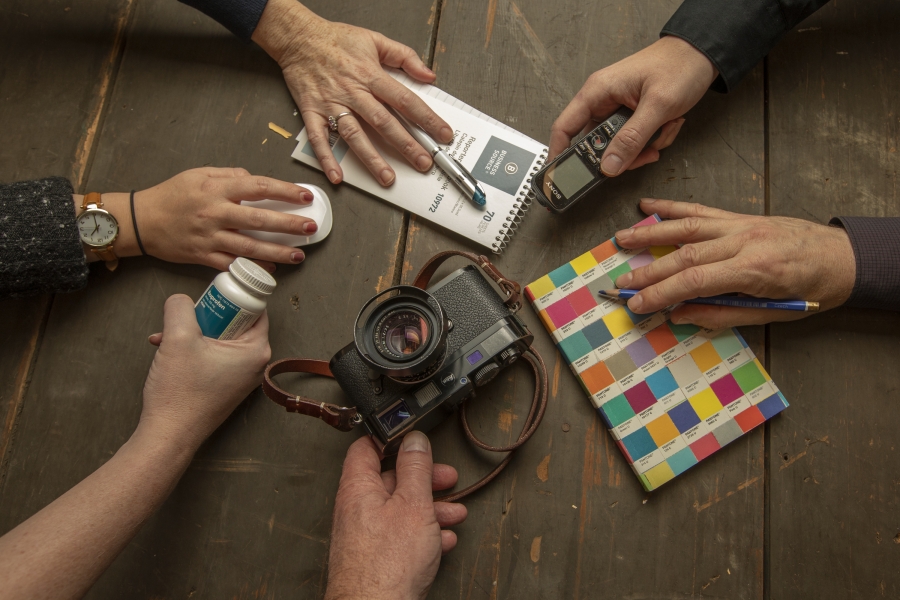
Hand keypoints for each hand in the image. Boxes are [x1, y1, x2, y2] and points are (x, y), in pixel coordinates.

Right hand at [76, 168, 316, 270]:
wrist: (140, 221)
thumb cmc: (171, 195)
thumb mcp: (197, 174)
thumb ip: (229, 175)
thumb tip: (254, 179)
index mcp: (215, 189)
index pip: (258, 187)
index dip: (285, 191)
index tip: (305, 196)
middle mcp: (214, 213)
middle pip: (258, 219)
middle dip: (288, 224)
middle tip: (310, 227)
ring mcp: (209, 237)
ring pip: (249, 247)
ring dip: (277, 252)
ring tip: (299, 255)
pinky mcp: (202, 257)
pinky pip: (233, 265)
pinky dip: (253, 268)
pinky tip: (271, 269)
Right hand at [141, 295, 270, 447]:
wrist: (168, 435)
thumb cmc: (180, 394)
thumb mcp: (178, 337)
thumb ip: (180, 307)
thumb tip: (181, 299)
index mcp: (256, 350)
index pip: (254, 308)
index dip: (230, 297)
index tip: (209, 294)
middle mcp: (254, 364)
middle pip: (235, 322)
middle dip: (204, 316)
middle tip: (183, 317)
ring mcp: (239, 376)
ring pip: (219, 338)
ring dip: (192, 332)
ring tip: (165, 337)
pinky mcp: (224, 385)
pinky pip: (212, 355)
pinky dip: (192, 349)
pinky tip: (166, 351)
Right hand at [252, 0, 453, 186]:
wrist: (298, 37)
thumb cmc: (336, 39)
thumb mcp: (375, 39)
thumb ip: (404, 56)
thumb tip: (428, 75)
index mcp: (371, 75)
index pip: (405, 100)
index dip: (427, 119)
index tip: (443, 134)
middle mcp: (353, 92)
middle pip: (384, 122)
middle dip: (406, 145)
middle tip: (423, 163)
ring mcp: (332, 104)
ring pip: (355, 135)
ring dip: (371, 158)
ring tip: (387, 177)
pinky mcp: (312, 112)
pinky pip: (319, 139)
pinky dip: (326, 158)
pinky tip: (337, 175)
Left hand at [325, 433, 466, 599]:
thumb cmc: (387, 565)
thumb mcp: (413, 505)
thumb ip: (415, 469)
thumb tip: (414, 440)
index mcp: (358, 487)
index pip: (367, 447)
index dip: (392, 439)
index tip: (415, 439)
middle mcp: (357, 508)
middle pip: (391, 479)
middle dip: (423, 479)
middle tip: (445, 478)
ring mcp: (365, 534)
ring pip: (400, 510)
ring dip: (430, 508)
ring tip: (454, 512)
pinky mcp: (376, 557)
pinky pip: (401, 536)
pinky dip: (424, 533)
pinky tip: (442, 538)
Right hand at [549, 36, 717, 173]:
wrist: (703, 54)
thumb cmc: (679, 65)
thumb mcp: (657, 105)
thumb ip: (632, 139)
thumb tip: (609, 167)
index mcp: (598, 92)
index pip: (565, 127)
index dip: (558, 153)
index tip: (558, 176)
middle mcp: (604, 101)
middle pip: (597, 144)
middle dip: (622, 154)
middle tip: (641, 154)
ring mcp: (619, 110)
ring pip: (620, 147)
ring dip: (644, 146)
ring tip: (664, 128)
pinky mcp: (633, 116)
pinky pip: (635, 141)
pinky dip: (654, 139)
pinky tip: (669, 124)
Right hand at [612, 199, 855, 327]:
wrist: (842, 258)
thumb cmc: (812, 290)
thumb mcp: (772, 315)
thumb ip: (723, 314)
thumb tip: (681, 315)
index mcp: (755, 270)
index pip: (696, 280)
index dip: (662, 293)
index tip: (639, 304)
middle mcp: (745, 242)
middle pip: (685, 254)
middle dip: (648, 271)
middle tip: (622, 283)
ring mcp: (741, 225)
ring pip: (687, 227)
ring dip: (650, 233)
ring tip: (621, 239)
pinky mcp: (741, 217)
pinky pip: (701, 210)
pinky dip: (672, 208)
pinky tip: (648, 206)